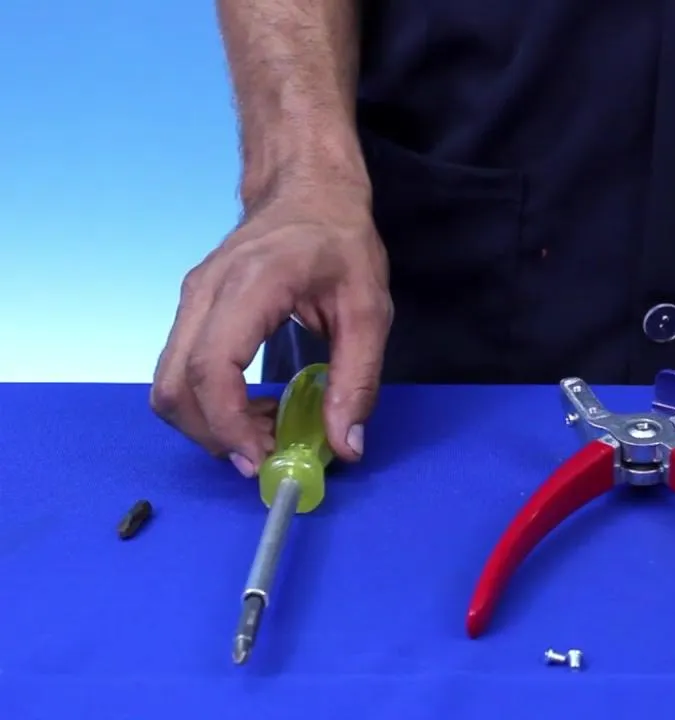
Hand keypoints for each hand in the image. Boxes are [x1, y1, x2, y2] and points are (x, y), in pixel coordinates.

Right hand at [150, 188, 392, 476]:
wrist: (308, 191)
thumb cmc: (340, 242)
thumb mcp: (369, 311)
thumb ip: (357, 381)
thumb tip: (346, 446)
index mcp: (251, 285)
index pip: (212, 368)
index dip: (229, 425)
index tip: (264, 459)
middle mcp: (206, 292)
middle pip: (175, 385)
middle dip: (213, 436)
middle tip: (267, 458)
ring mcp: (191, 299)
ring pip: (168, 382)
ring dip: (208, 424)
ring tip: (265, 433)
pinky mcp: (191, 309)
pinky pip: (180, 369)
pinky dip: (208, 404)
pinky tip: (253, 409)